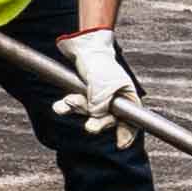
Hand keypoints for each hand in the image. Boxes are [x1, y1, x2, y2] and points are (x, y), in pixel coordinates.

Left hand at [65, 27, 141, 142]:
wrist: (84, 46)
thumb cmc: (100, 64)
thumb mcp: (102, 86)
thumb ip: (100, 105)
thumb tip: (95, 118)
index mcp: (127, 97)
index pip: (132, 120)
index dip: (127, 134)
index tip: (121, 145)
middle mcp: (113, 100)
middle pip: (107, 120)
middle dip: (97, 123)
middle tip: (90, 128)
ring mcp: (97, 98)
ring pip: (88, 113)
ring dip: (78, 108)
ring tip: (69, 101)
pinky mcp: (83, 94)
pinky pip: (75, 106)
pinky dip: (66, 106)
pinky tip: (59, 105)